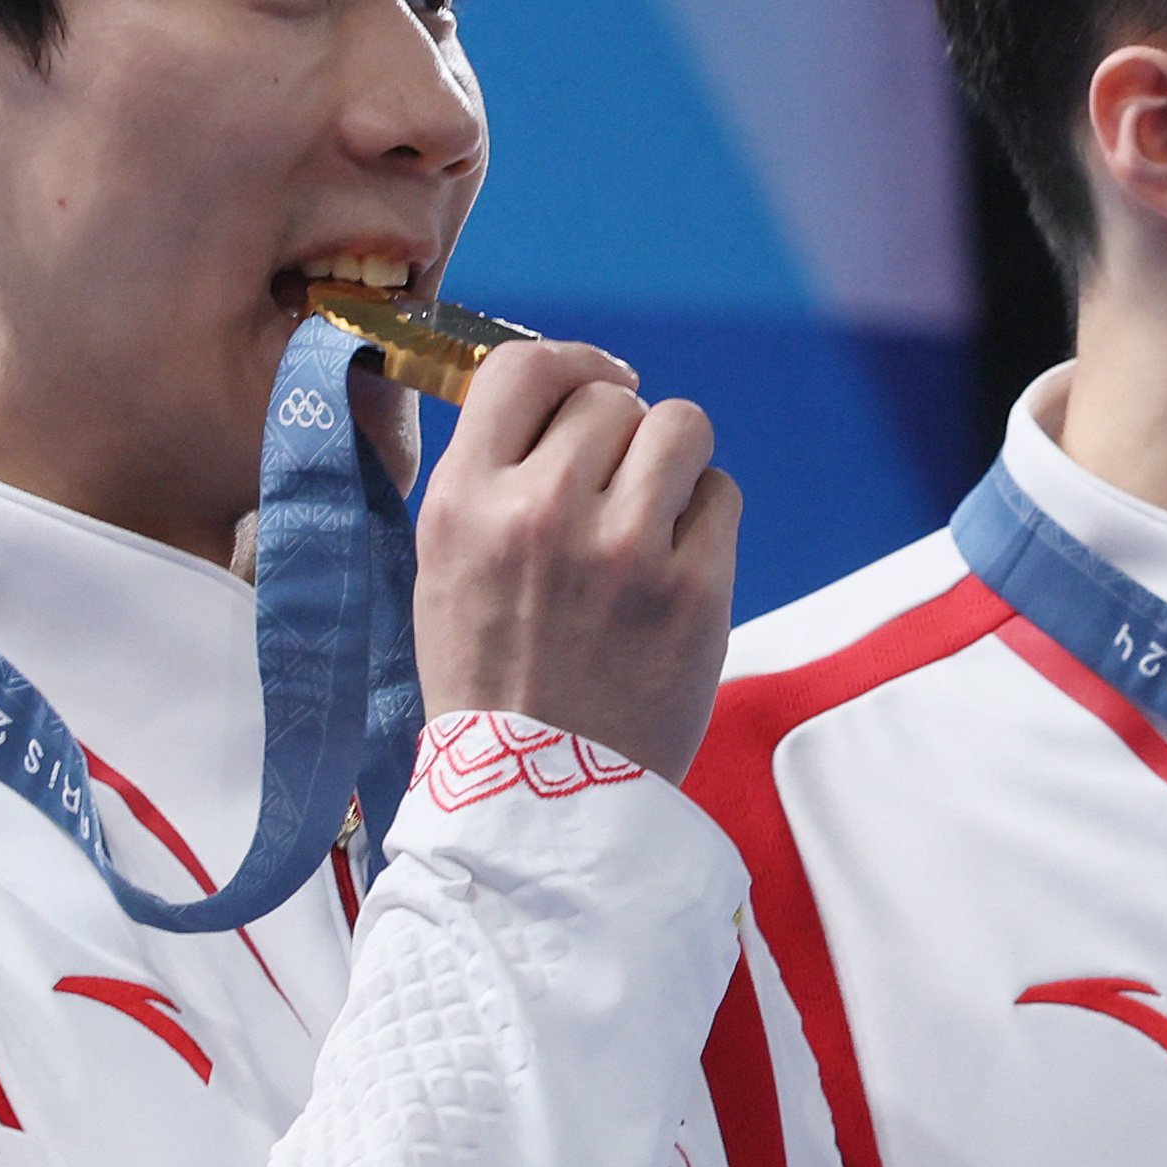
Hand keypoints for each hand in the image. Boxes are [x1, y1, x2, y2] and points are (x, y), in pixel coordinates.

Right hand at [412, 340, 740, 781]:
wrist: (535, 804)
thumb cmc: (492, 682)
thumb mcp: (445, 567)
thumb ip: (493, 478)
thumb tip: (562, 396)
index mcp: (463, 503)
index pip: (524, 367)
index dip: (573, 362)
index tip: (600, 382)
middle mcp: (538, 512)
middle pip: (610, 398)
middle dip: (622, 435)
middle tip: (618, 493)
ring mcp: (621, 550)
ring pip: (679, 425)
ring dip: (675, 461)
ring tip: (656, 516)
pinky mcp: (694, 589)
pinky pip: (721, 494)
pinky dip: (707, 519)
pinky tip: (678, 566)